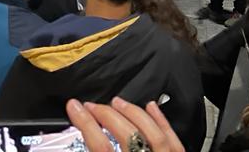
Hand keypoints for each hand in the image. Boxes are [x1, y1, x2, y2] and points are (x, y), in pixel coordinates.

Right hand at [66, 97, 182, 151]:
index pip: (102, 148)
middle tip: (90, 105)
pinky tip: (151, 106)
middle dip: (107, 116)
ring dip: (133, 114)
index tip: (74, 107)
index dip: (86, 125)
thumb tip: (82, 142)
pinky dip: (162, 121)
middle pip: (127, 136)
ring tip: (117, 102)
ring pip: (152, 134)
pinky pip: (173, 140)